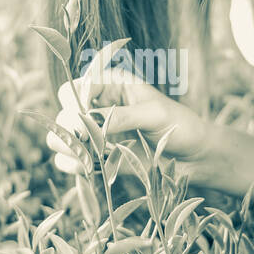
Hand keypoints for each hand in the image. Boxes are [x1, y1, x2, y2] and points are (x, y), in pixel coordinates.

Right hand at [47, 60, 211, 181]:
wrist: (194, 157)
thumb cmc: (180, 126)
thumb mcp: (154, 115)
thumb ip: (122, 116)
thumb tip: (91, 122)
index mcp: (111, 84)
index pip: (76, 87)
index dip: (76, 102)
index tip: (87, 118)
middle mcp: (98, 106)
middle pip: (63, 112)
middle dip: (69, 128)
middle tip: (86, 141)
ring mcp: (95, 133)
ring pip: (60, 137)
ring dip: (66, 147)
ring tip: (86, 157)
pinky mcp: (97, 157)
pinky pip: (69, 161)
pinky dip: (72, 165)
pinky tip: (89, 169)